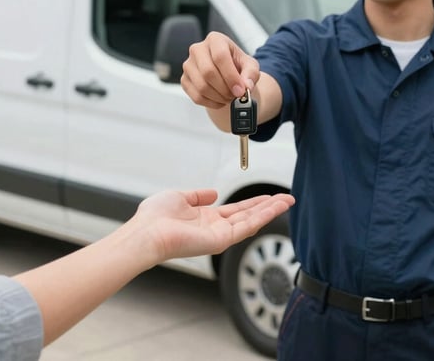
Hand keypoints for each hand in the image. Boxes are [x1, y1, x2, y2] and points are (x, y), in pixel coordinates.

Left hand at [133, 189, 294, 261]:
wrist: (146, 233)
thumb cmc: (154, 218)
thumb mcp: (179, 197)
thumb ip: (198, 196)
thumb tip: (212, 193)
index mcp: (205, 218)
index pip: (236, 210)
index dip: (253, 203)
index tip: (268, 197)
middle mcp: (215, 228)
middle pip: (248, 215)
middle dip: (268, 207)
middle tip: (286, 198)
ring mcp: (219, 235)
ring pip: (252, 221)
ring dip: (270, 210)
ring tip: (287, 201)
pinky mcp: (221, 240)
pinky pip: (246, 226)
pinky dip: (262, 216)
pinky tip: (274, 208)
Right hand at [181, 32, 259, 108]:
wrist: (227, 72)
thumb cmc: (237, 65)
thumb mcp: (250, 65)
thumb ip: (251, 74)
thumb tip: (246, 86)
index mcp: (215, 40)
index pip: (220, 56)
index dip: (231, 76)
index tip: (240, 90)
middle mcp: (198, 49)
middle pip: (208, 72)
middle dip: (225, 89)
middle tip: (235, 95)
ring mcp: (188, 65)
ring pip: (202, 86)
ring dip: (219, 97)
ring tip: (229, 97)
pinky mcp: (184, 80)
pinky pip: (196, 96)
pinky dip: (211, 103)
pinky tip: (220, 100)